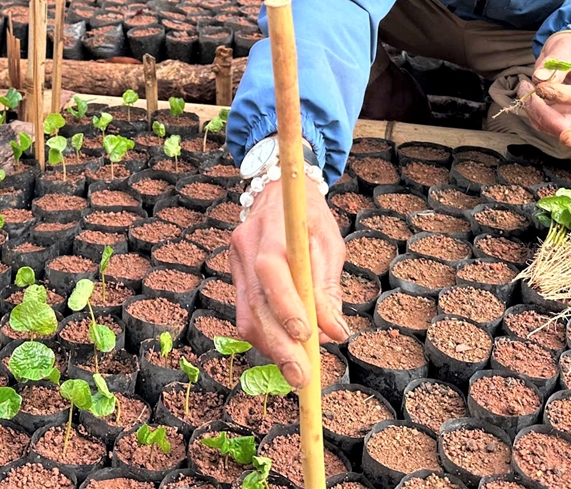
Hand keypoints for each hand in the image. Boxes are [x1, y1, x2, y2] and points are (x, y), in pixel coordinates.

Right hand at [230, 176, 349, 388]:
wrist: (278, 193)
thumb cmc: (311, 218)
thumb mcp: (329, 243)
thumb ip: (328, 288)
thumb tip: (335, 333)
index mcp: (272, 230)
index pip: (270, 270)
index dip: (285, 306)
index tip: (307, 336)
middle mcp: (245, 246)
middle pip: (255, 303)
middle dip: (279, 345)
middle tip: (303, 377)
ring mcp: (235, 262)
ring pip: (246, 316)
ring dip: (272, 348)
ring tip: (298, 371)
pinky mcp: (235, 278)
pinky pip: (246, 315)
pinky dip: (266, 338)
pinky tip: (285, 351)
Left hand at [519, 31, 570, 149]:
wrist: (568, 54)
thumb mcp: (566, 49)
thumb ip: (556, 63)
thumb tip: (540, 78)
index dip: (565, 95)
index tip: (542, 87)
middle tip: (566, 137)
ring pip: (564, 130)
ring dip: (539, 114)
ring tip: (525, 88)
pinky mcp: (563, 121)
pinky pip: (546, 125)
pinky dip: (532, 112)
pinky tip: (526, 93)